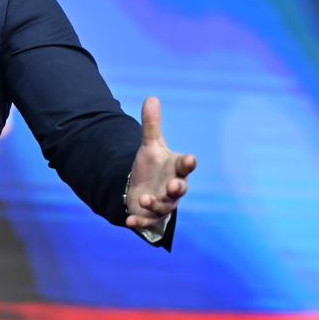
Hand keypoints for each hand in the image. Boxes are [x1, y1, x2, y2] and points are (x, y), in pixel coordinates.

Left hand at [125, 96, 195, 229]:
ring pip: (163, 206)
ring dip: (155, 203)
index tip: (189, 158)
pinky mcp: (150, 215)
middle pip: (179, 189)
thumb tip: (151, 97)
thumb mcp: (150, 144)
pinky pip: (147, 221)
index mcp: (176, 169)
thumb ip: (151, 125)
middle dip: (177, 188)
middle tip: (173, 185)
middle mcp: (173, 187)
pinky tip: (129, 221)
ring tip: (145, 199)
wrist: (143, 186)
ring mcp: (163, 203)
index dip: (188, 163)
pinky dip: (139, 222)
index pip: (185, 165)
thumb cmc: (153, 165)